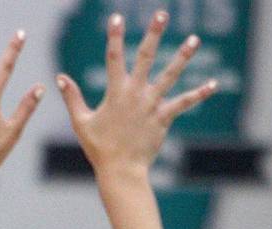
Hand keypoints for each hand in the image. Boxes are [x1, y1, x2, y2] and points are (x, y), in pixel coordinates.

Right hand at [57, 10, 215, 176]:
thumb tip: (59, 77)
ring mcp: (151, 105)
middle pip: (146, 57)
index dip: (114, 36)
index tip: (116, 18)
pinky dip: (198, 93)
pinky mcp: (164, 118)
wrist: (120, 170)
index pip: (113, 58)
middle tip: (161, 14)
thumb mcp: (80, 121)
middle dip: (153, 34)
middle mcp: (135, 94)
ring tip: (194, 39)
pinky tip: (213, 84)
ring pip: (170, 75)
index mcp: (115, 93)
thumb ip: (72, 97)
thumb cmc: (98, 147)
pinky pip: (184, 103)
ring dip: (182, 56)